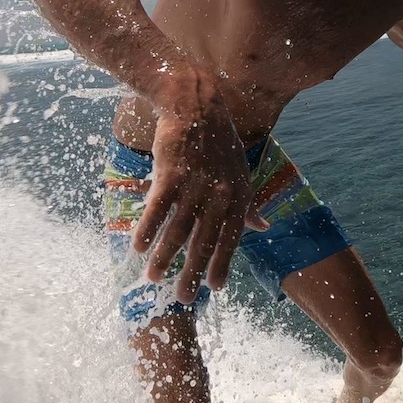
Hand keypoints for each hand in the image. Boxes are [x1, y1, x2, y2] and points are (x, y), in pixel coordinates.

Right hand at [131, 108, 269, 303]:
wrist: (195, 105)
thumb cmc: (218, 142)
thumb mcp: (241, 173)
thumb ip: (248, 205)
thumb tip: (264, 227)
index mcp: (238, 195)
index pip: (231, 237)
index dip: (223, 263)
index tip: (215, 288)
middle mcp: (219, 193)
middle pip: (204, 241)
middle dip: (192, 272)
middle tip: (183, 297)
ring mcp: (195, 184)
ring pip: (177, 229)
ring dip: (164, 256)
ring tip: (153, 277)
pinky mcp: (171, 173)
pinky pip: (157, 208)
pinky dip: (147, 229)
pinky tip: (138, 247)